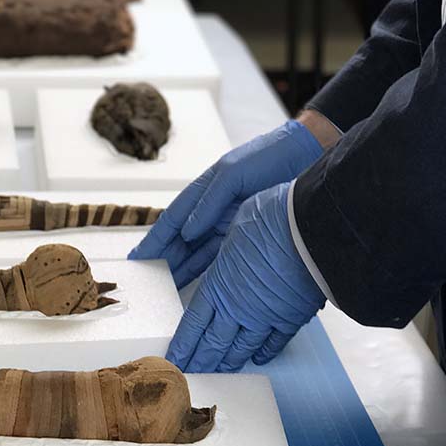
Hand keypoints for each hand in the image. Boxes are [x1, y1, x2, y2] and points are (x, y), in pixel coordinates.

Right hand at [128, 119, 323, 287]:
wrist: (307, 155)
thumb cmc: (269, 155)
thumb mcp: (233, 172)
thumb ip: (208, 202)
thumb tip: (186, 231)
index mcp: (202, 193)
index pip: (171, 222)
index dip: (153, 241)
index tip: (137, 259)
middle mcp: (211, 212)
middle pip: (180, 242)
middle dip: (163, 262)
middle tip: (148, 283)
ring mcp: (227, 225)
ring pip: (197, 253)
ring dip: (182, 271)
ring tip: (166, 290)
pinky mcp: (245, 235)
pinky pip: (219, 257)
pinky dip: (206, 272)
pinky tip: (196, 286)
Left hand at [166, 181, 325, 372]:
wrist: (315, 228)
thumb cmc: (274, 219)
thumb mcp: (234, 229)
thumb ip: (224, 248)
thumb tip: (212, 243)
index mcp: (217, 284)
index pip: (193, 323)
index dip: (183, 344)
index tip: (175, 359)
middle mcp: (237, 307)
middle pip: (213, 342)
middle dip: (200, 360)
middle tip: (190, 374)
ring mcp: (265, 316)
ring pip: (241, 347)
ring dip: (228, 361)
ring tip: (218, 371)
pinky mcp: (291, 317)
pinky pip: (274, 342)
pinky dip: (264, 352)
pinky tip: (257, 358)